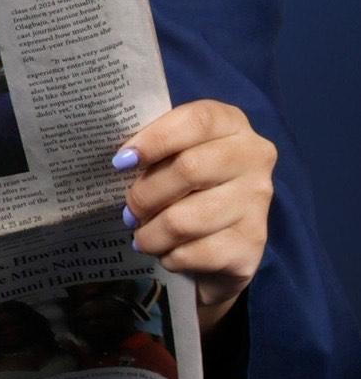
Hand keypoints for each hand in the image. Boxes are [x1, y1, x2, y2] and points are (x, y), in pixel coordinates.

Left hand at [113, 101, 276, 333]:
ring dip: (151, 233)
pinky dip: (171, 257)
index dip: (155, 139)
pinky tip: (167, 253)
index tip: (122, 161)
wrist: (225, 237)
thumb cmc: (189, 182)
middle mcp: (254, 158)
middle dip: (145, 194)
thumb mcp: (175, 152)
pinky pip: (196, 253)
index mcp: (232, 124)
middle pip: (189, 170)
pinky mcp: (253, 245)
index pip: (196, 121)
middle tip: (129, 209)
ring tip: (141, 236)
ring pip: (185, 220)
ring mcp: (258, 203)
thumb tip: (123, 161)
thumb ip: (154, 147)